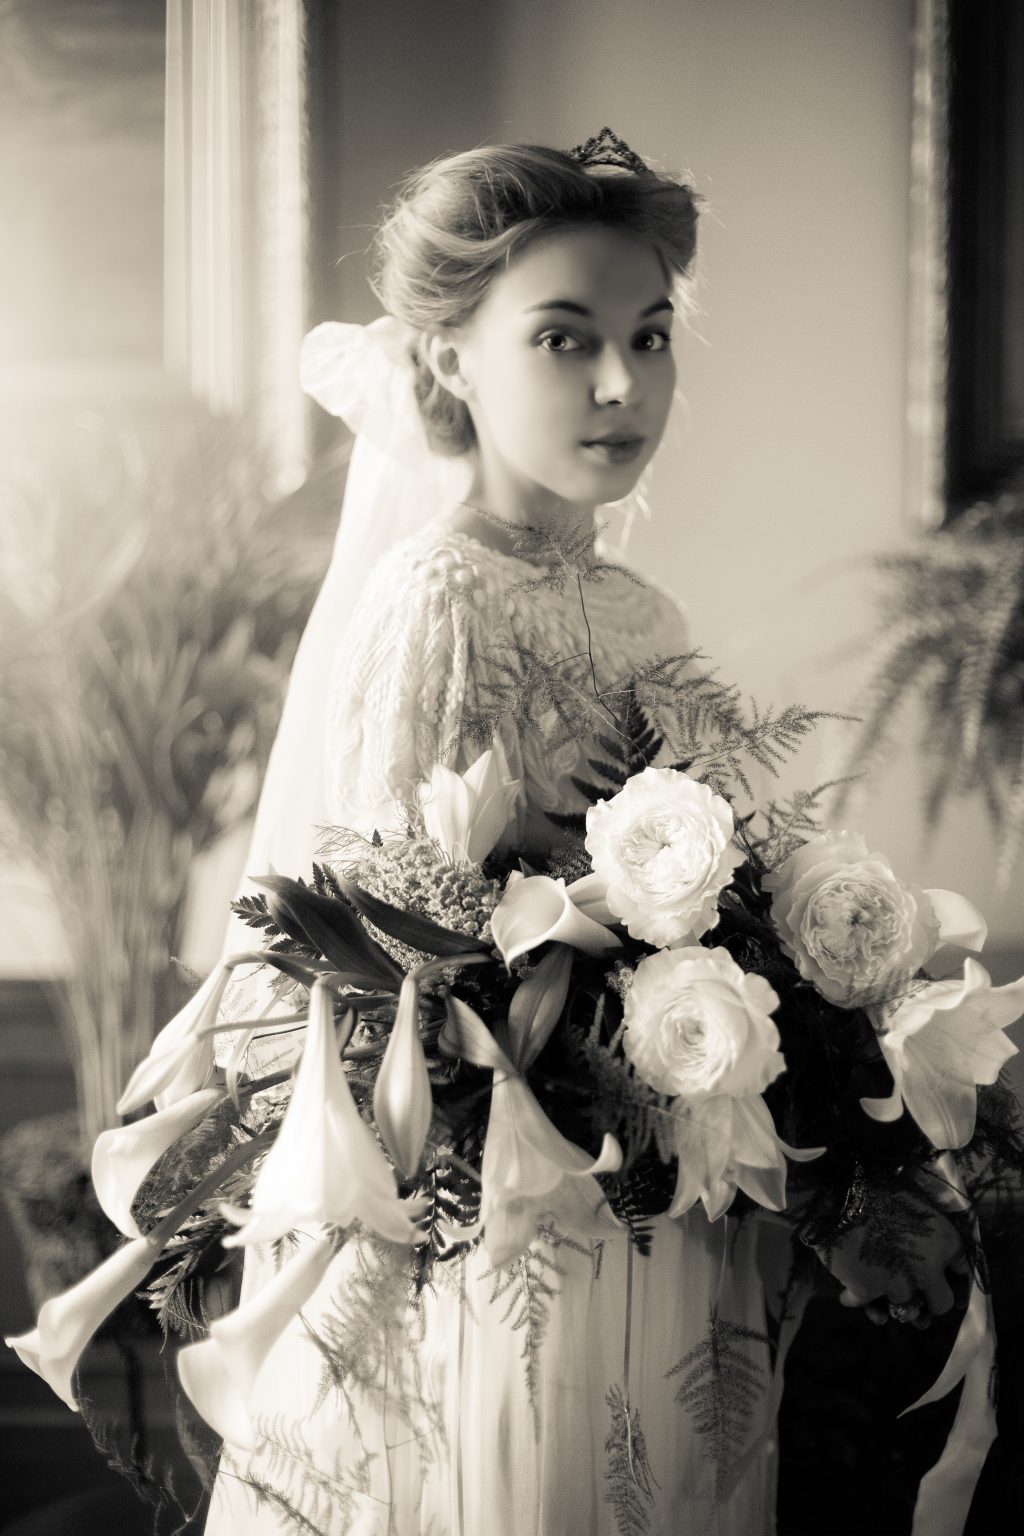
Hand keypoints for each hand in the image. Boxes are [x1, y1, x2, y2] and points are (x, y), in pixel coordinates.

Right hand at [814, 1183, 971, 1328]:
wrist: (836, 1189)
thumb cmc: (874, 1183)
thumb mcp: (914, 1200)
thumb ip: (926, 1230)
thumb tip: (925, 1247)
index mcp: (945, 1240)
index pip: (966, 1270)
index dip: (958, 1281)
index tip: (950, 1285)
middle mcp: (928, 1269)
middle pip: (941, 1303)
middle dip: (930, 1301)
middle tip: (918, 1297)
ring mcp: (898, 1284)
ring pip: (906, 1311)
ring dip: (895, 1305)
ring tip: (883, 1305)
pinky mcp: (867, 1290)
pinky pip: (865, 1304)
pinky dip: (856, 1299)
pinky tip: (849, 1294)